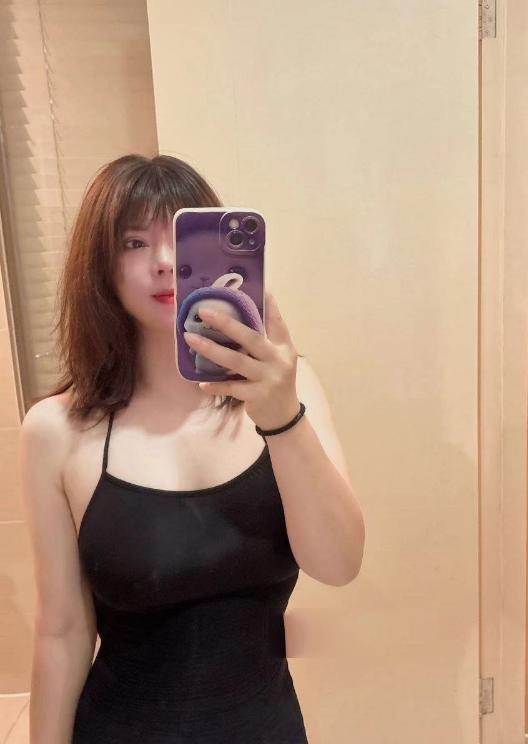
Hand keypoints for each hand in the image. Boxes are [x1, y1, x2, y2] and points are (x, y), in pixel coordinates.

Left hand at [183, 291, 300, 430]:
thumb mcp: (278, 358)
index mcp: (283, 347)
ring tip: (190, 340)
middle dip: (226, 323)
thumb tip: (247, 313)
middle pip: (251, 338)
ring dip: (211, 350)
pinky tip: (201, 382)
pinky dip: (216, 385)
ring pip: (236, 361)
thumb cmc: (275, 380)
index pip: (276, 322)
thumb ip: (266, 338)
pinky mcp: (257, 396)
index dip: (269, 306)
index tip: (259, 287)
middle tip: (203, 312)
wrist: (284, 415)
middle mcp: (278, 360)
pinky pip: (232, 388)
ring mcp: (268, 378)